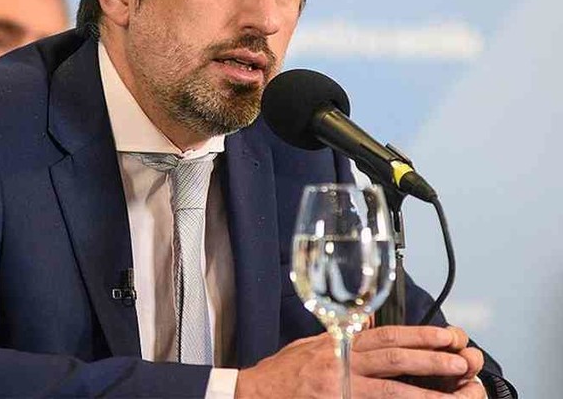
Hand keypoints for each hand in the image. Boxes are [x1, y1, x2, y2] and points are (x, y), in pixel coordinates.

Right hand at [235, 326, 484, 397]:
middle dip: (430, 360)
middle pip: (393, 360)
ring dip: (427, 391)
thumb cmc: (283, 373)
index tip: (448, 337)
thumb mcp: (311, 345)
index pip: (385, 336)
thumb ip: (340, 336)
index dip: (419, 336)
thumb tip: (366, 324)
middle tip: (462, 362)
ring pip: (392, 391)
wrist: (254, 395)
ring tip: (459, 393)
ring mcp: (341, 390)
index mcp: (339, 345)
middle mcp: (342, 365)